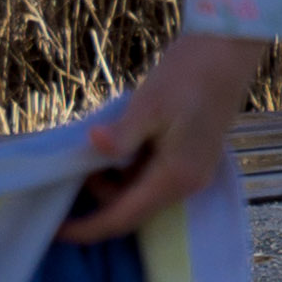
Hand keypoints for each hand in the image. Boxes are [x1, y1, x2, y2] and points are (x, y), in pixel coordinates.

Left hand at [70, 29, 274, 242]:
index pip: (123, 218)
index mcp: (175, 177)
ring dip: (114, 179)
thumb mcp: (147, 104)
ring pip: (141, 193)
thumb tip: (93, 145)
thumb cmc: (187, 75)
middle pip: (131, 209)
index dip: (87, 229)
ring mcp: (193, 173)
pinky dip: (129, 169)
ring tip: (103, 142)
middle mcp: (188, 184)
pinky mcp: (193, 160)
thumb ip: (121, 135)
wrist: (227, 50)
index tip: (53, 231)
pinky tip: (124, 140)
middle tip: (78, 159)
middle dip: (99, 193)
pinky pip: (153, 178)